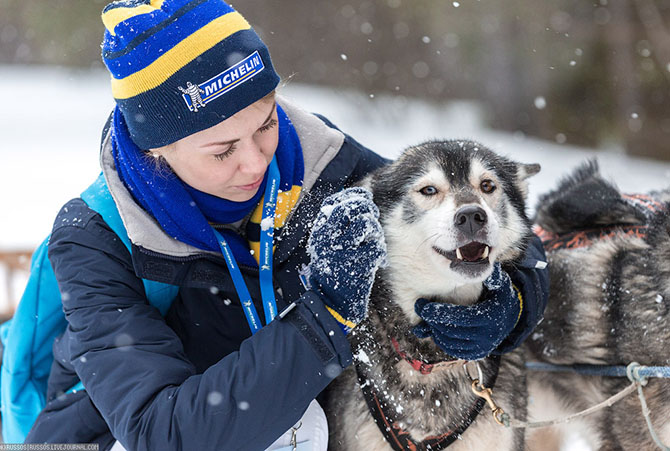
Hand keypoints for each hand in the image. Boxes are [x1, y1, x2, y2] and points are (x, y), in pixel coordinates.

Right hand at [307, 187, 386, 332]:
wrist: (332, 301)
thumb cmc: (332, 269)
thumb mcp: (325, 245)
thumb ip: (335, 226)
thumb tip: (358, 200)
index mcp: (319, 232)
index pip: (335, 203)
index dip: (353, 196)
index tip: (363, 197)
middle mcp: (329, 239)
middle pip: (352, 209)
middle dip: (367, 209)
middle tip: (371, 217)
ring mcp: (343, 251)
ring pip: (365, 223)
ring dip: (374, 229)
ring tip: (373, 239)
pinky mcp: (358, 265)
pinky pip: (376, 246)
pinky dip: (380, 252)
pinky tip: (376, 259)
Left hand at [412, 263, 521, 359]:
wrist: (510, 318)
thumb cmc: (499, 296)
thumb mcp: (500, 284)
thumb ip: (491, 276)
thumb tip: (485, 266)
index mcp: (490, 317)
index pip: (459, 317)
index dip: (438, 312)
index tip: (422, 305)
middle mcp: (487, 336)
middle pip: (451, 331)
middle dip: (431, 320)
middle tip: (420, 308)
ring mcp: (482, 347)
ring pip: (449, 343)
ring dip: (434, 330)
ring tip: (427, 317)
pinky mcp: (476, 354)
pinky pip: (454, 350)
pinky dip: (441, 340)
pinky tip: (435, 327)